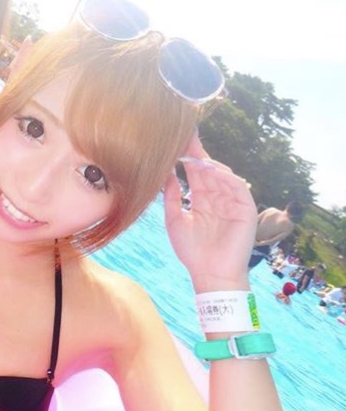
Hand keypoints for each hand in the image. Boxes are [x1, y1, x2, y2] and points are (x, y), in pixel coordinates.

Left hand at [163, 133, 256, 290]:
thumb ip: (171, 197)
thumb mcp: (175, 220)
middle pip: (208, 169)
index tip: (177, 140)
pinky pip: (238, 188)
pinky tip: (212, 171)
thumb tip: (165, 174)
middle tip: (186, 135)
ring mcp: (232, 203)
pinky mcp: (245, 210)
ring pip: (223, 175)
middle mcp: (218, 198)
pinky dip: (226, 178)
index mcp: (202, 200)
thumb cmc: (191, 251)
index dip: (188, 157)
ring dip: (210, 163)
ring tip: (195, 154)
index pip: (196, 172)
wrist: (209, 274)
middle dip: (198, 153)